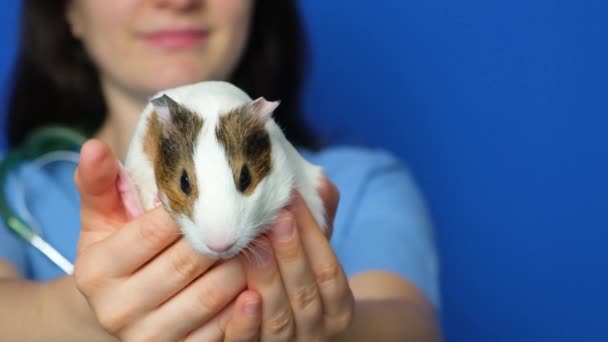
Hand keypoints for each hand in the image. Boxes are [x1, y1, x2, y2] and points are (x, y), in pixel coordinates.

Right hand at [72, 139, 261, 340]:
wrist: (120, 309)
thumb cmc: (119, 251)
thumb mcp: (102, 218)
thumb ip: (100, 183)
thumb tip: (93, 145)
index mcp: (97, 270)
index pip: (153, 231)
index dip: (191, 208)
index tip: (219, 190)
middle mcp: (117, 309)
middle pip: (187, 262)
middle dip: (225, 235)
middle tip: (254, 213)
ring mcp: (147, 337)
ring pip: (211, 294)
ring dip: (244, 265)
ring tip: (263, 240)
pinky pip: (222, 329)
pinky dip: (245, 303)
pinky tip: (259, 278)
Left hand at [238, 176, 353, 340]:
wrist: (298, 337)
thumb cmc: (303, 286)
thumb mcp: (317, 259)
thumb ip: (320, 224)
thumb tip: (321, 180)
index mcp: (338, 307)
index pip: (329, 270)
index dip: (313, 235)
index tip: (292, 199)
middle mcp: (318, 331)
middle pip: (306, 292)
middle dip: (291, 252)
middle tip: (275, 216)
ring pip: (280, 317)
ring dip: (268, 279)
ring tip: (255, 246)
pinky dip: (247, 323)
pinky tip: (243, 296)